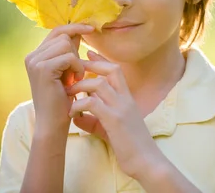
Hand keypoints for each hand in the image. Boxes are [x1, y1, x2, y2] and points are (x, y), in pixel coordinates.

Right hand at [24, 23, 94, 133]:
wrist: (53, 123)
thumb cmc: (63, 98)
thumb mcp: (66, 70)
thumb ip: (69, 51)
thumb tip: (80, 30)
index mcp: (35, 55)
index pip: (57, 30)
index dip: (75, 27)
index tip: (92, 28)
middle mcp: (31, 56)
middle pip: (63, 35)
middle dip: (76, 51)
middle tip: (75, 72)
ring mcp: (35, 61)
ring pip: (66, 44)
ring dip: (77, 61)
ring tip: (74, 78)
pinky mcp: (42, 69)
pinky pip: (69, 57)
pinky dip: (77, 68)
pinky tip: (75, 81)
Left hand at [66, 50, 163, 179]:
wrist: (145, 161)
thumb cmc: (130, 145)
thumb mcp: (110, 128)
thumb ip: (94, 120)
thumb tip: (77, 117)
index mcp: (128, 98)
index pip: (116, 71)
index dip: (101, 60)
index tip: (88, 53)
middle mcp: (126, 99)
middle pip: (111, 70)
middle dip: (91, 65)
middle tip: (73, 68)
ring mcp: (121, 108)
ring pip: (99, 84)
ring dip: (80, 86)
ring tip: (68, 93)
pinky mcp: (115, 120)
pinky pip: (93, 103)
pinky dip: (79, 105)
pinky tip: (72, 112)